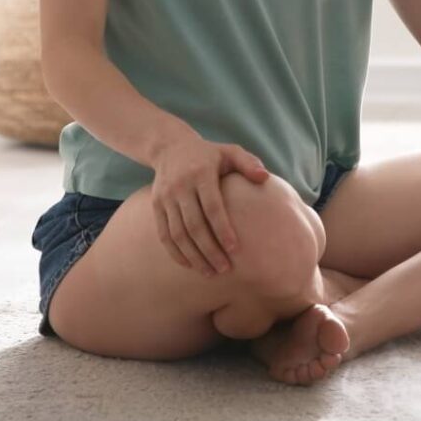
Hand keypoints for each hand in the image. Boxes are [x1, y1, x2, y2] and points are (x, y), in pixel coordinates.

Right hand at [149, 133, 269, 276]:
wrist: (170, 147)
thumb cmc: (209, 154)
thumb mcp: (230, 151)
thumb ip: (248, 163)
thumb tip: (264, 178)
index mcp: (201, 173)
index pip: (212, 207)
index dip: (222, 229)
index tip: (234, 249)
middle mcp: (180, 186)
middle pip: (194, 225)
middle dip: (209, 250)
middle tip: (224, 269)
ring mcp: (166, 197)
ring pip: (178, 234)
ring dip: (193, 256)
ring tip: (210, 272)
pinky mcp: (156, 206)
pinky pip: (164, 234)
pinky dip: (176, 253)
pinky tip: (190, 265)